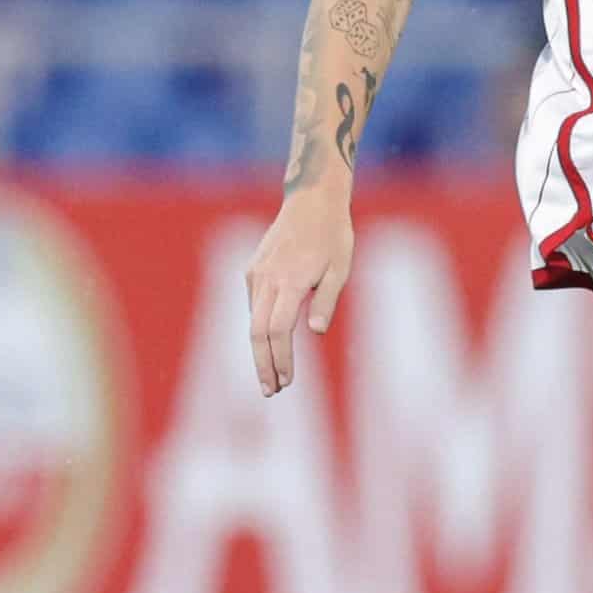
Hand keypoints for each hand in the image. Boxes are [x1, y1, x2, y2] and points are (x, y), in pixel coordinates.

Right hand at [244, 185, 354, 395]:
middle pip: (256, 333)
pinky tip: (270, 343)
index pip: (279, 331)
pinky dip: (259, 329)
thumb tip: (314, 333)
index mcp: (290, 281)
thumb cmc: (333, 235)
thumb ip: (326, 301)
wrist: (311, 201)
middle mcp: (267, 279)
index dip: (280, 359)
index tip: (286, 382)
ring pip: (252, 321)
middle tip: (271, 391)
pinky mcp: (252, 269)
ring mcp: (256, 273)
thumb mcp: (340, 269)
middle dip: (263, 365)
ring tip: (272, 375)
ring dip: (260, 351)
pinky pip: (253, 305)